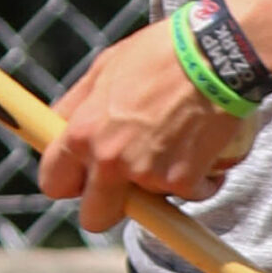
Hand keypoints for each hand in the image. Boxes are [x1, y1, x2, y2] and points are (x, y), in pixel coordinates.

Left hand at [39, 21, 257, 232]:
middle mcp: (110, 160)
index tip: (83, 178)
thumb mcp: (104, 68)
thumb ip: (77, 104)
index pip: (54, 184)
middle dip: (108, 205)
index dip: (69, 182)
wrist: (217, 56)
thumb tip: (57, 124)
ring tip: (176, 140)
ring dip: (159, 183)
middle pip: (95, 218)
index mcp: (84, 134)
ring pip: (147, 203)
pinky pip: (187, 193)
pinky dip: (198, 177)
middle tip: (128, 180)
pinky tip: (203, 144)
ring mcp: (147, 175)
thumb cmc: (160, 54)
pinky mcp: (184, 181)